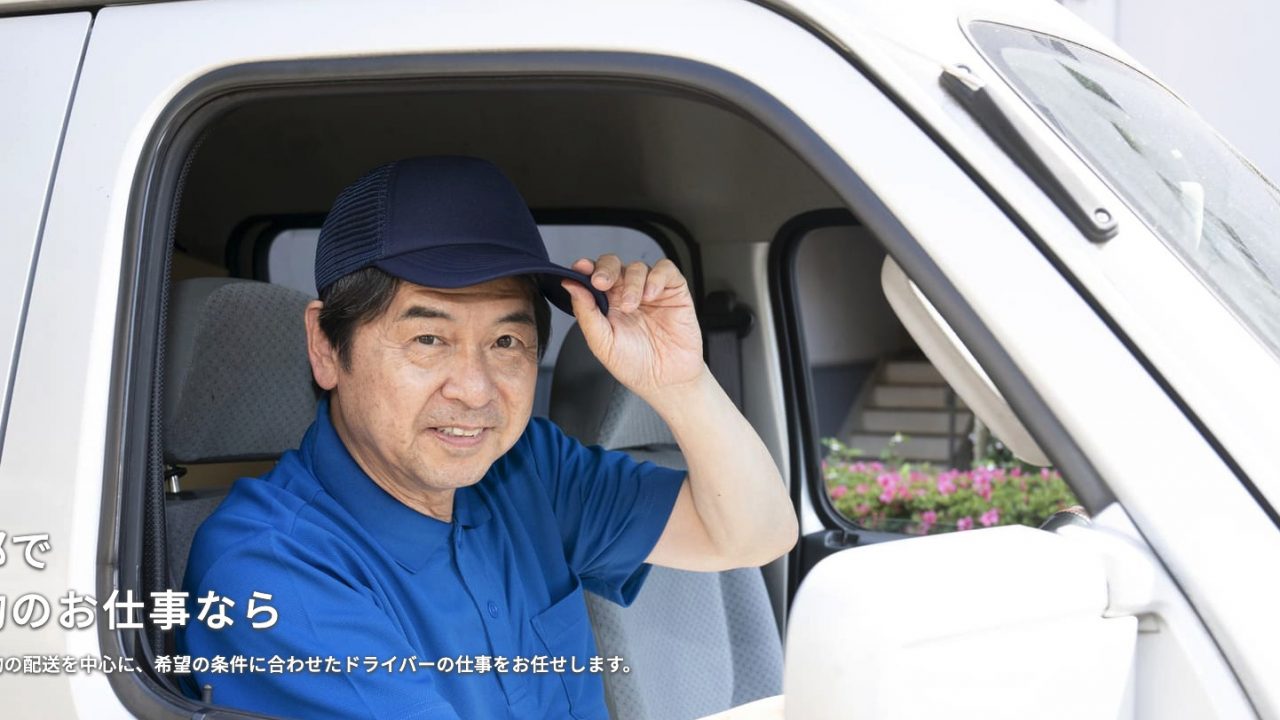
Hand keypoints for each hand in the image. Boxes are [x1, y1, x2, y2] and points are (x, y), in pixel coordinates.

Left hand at [560, 255, 704, 398]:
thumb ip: (586, 312)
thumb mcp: (602, 342)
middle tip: (602, 283)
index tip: (580, 268)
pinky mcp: (674, 291)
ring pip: (638, 267)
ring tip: (632, 306)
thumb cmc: (634, 365)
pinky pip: (665, 270)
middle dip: (606, 269)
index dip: (586, 268)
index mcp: (606, 304)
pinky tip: (650, 295)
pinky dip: (656, 278)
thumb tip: (570, 285)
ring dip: (631, 283)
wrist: (666, 381)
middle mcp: (627, 294)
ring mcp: (651, 291)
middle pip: (613, 264)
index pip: (593, 276)